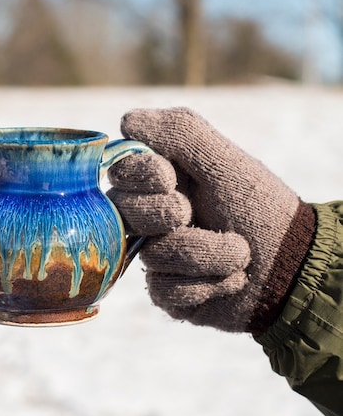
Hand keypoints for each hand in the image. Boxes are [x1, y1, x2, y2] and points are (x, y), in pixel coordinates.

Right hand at [108, 108, 315, 333]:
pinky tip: (231, 281)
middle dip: (165, 215)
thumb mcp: (225, 161)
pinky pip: (165, 291)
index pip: (120, 171)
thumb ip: (179, 131)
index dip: (138, 175)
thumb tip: (126, 122)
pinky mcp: (168, 293)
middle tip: (193, 213)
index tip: (168, 178)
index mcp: (162, 181)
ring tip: (241, 253)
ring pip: (153, 256)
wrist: (295, 268)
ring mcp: (158, 255)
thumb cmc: (261, 207)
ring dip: (207, 253)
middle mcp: (153, 217)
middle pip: (124, 212)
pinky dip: (207, 286)